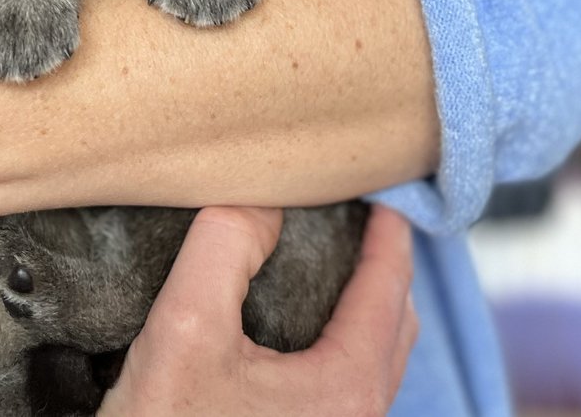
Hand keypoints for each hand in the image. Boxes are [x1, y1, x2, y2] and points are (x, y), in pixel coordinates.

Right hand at [99, 206, 417, 416]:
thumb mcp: (185, 326)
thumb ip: (226, 248)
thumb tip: (262, 200)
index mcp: (347, 388)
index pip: (387, 289)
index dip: (389, 234)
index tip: (386, 192)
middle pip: (395, 324)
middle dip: (385, 267)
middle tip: (365, 220)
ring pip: (375, 359)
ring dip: (367, 306)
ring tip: (341, 262)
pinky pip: (349, 384)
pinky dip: (345, 340)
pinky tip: (308, 325)